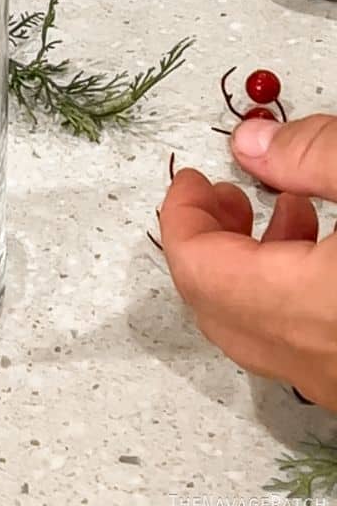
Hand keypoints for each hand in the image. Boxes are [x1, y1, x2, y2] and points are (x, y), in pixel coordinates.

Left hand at [160, 115, 336, 408]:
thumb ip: (312, 155)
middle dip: (208, 243)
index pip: (201, 272)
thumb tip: (251, 142)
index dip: (183, 218)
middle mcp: (321, 363)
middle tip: (224, 196)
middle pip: (220, 310)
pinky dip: (291, 296)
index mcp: (310, 308)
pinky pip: (304, 348)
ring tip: (285, 210)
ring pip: (264, 336)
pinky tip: (323, 250)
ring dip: (253, 268)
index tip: (192, 182)